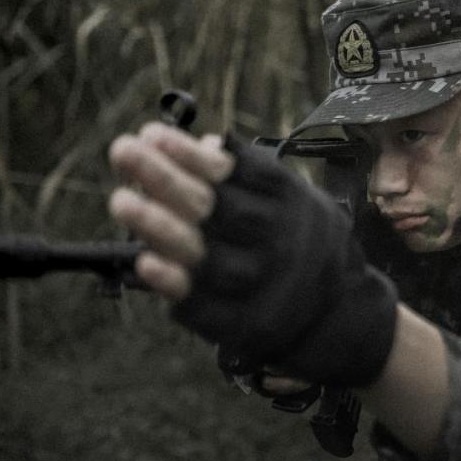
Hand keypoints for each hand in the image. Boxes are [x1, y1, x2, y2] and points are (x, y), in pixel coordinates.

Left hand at [108, 124, 397, 387]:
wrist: (339, 314)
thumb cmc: (299, 240)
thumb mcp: (292, 197)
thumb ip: (252, 174)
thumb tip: (205, 143)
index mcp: (294, 204)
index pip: (240, 173)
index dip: (193, 155)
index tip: (152, 133)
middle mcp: (283, 244)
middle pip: (220, 210)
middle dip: (167, 179)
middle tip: (122, 151)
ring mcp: (265, 289)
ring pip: (209, 257)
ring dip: (161, 228)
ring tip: (120, 200)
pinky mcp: (246, 327)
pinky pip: (206, 307)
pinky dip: (174, 283)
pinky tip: (143, 261)